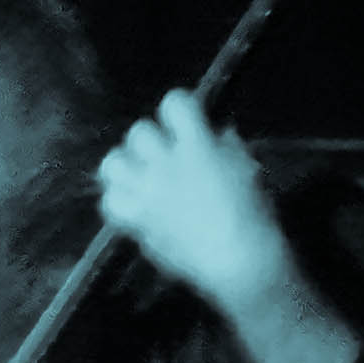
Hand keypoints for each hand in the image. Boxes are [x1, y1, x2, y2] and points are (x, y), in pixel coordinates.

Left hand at [97, 91, 290, 317]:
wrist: (238, 259)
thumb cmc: (253, 213)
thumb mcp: (247, 169)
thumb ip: (226, 147)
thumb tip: (216, 134)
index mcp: (197, 146)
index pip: (174, 103)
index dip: (178, 106)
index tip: (185, 118)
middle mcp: (166, 165)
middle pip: (138, 132)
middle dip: (151, 140)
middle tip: (163, 154)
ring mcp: (147, 193)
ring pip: (113, 163)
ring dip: (126, 165)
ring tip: (139, 175)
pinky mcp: (136, 221)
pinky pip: (110, 203)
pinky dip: (118, 201)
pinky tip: (133, 203)